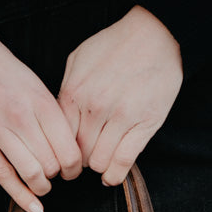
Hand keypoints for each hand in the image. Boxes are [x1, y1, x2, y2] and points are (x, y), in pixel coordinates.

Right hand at [0, 23, 82, 211]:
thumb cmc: (1, 70)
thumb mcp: (35, 85)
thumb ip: (51, 117)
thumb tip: (69, 149)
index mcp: (40, 102)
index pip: (69, 150)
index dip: (74, 167)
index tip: (72, 169)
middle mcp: (21, 117)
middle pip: (52, 165)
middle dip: (58, 176)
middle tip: (56, 175)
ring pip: (31, 174)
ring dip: (42, 187)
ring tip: (42, 183)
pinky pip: (4, 177)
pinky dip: (23, 198)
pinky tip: (36, 208)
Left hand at [58, 6, 182, 185]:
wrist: (154, 35)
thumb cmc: (115, 46)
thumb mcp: (79, 59)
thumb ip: (66, 89)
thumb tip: (57, 120)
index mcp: (75, 93)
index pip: (59, 138)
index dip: (61, 151)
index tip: (66, 156)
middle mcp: (95, 108)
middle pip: (77, 154)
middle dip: (79, 162)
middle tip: (84, 159)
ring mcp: (120, 118)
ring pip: (98, 162)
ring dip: (98, 166)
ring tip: (100, 160)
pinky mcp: (143, 125)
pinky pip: (122, 163)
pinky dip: (114, 175)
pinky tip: (111, 175)